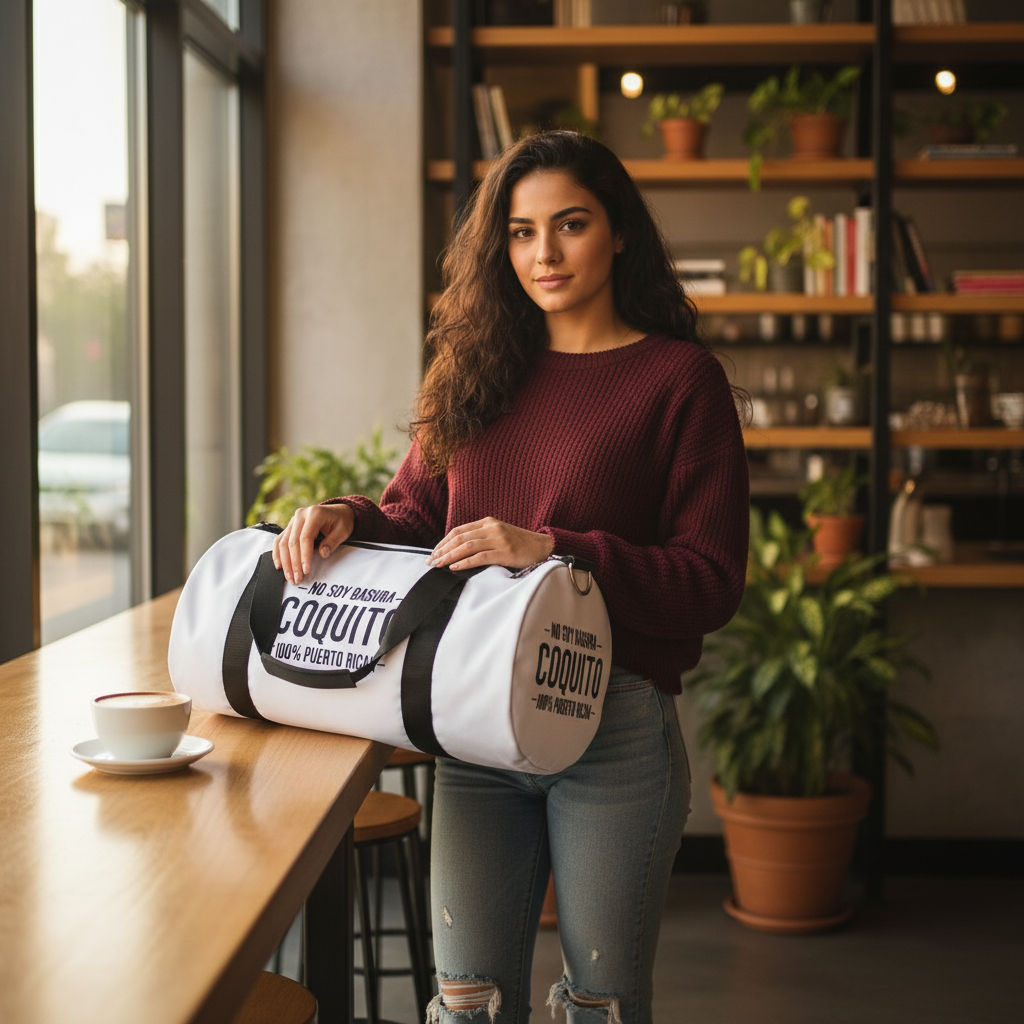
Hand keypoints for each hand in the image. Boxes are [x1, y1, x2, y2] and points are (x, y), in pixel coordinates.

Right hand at [272, 503, 354, 583]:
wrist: (337, 512)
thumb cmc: (341, 522)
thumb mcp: (343, 531)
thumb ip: (332, 542)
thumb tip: (322, 554)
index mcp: (314, 514)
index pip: (305, 538)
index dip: (304, 556)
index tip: (306, 571)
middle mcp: (300, 515)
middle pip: (292, 542)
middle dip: (293, 563)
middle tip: (296, 579)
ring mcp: (293, 521)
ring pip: (283, 542)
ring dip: (285, 562)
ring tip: (289, 577)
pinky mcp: (289, 527)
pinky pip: (279, 540)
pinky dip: (277, 554)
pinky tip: (279, 566)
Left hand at [427, 517, 553, 571]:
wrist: (543, 547)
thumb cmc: (520, 544)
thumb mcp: (498, 535)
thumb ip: (481, 538)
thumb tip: (457, 551)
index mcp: (488, 522)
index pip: (459, 530)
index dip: (443, 541)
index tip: (434, 552)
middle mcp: (491, 528)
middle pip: (459, 537)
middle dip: (442, 549)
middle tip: (431, 561)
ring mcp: (498, 539)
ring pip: (467, 546)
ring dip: (449, 556)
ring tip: (438, 564)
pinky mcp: (505, 552)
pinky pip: (480, 557)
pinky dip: (465, 562)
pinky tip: (454, 567)